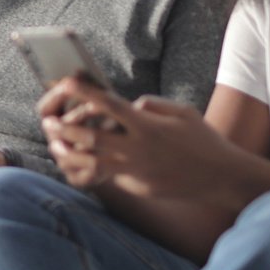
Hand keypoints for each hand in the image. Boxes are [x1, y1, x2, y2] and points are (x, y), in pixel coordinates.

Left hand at [46, 78, 239, 200]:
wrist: (221, 177)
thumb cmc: (203, 139)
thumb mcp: (182, 112)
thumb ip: (152, 105)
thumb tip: (129, 104)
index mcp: (147, 126)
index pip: (108, 105)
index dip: (84, 92)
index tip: (64, 83)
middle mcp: (138, 149)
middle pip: (91, 138)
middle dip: (65, 129)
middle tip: (47, 122)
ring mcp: (136, 171)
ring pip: (92, 163)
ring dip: (69, 154)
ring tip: (55, 147)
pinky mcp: (137, 187)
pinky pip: (109, 176)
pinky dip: (91, 170)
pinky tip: (76, 165)